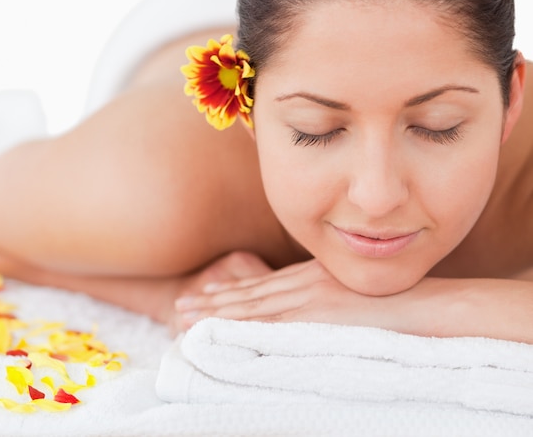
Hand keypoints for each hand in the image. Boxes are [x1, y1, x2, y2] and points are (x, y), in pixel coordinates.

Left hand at [174, 258, 383, 330]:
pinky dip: (241, 328)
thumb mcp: (360, 294)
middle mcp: (308, 282)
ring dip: (217, 313)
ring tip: (186, 317)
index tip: (208, 293)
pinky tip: (219, 333)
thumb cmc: (402, 305)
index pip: (265, 284)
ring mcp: (310, 297)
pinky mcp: (316, 316)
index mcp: (316, 275)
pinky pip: (270, 324)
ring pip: (252, 307)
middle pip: (251, 293)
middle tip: (182, 305)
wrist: (428, 308)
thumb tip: (318, 316)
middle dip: (215, 300)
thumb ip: (333, 300)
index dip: (233, 290)